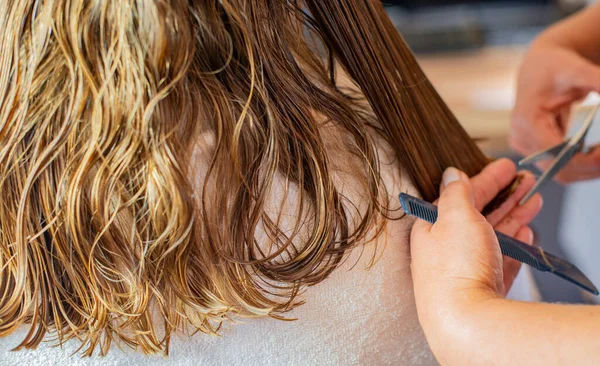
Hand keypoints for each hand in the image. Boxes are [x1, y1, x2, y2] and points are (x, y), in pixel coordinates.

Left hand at [410, 159, 541, 353]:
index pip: (458, 197)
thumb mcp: (454, 216)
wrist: (466, 322)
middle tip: (525, 180)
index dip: (483, 179)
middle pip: (476, 216)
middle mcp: (444, 251)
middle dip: (503, 195)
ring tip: (534, 200)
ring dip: (514, 214)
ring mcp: (465, 272)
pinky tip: (524, 232)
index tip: (504, 167)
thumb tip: (450, 174)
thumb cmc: (454, 269)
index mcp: (430, 229)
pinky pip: (500, 261)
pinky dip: (513, 244)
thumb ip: (455, 192)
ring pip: (492, 236)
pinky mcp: (484, 290)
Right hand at [511, 38, 599, 182]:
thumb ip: (599, 82)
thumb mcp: (578, 70)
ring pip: (561, 174)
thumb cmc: (553, 67)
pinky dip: (583, 166)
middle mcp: (520, 138)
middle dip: (591, 166)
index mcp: (525, 120)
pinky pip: (560, 169)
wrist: (538, 69)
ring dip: (589, 170)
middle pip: (558, 168)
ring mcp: (525, 147)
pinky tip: (598, 155)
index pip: (555, 151)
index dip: (585, 157)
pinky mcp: (533, 152)